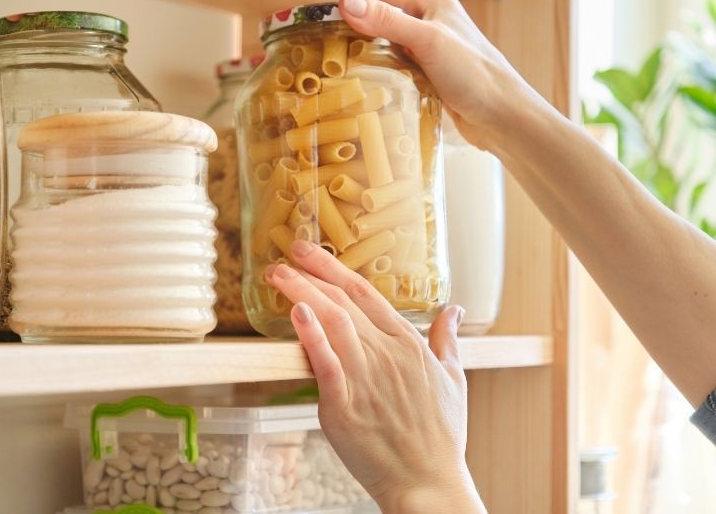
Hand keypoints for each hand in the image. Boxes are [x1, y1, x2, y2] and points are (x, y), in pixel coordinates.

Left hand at [265, 240, 485, 513]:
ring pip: (333, 322)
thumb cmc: (440, 435)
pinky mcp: (345, 405)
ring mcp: (366, 378)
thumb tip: (454, 309)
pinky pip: (326, 363)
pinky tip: (297, 312)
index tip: (311, 252)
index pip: (366, 294)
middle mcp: (386, 354)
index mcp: (408, 344)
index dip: (335, 269)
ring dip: (303, 293)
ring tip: (279, 274)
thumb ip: (448, 339)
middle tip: (286, 251)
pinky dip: (312, 335)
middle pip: (344, 301)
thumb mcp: (454, 379)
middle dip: (312, 272)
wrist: (427, 482)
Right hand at [339, 0, 542, 150]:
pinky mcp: (435, 80)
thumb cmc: (474, 75)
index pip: (385, 1)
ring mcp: (436, 55)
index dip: (357, 11)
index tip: (327, 24)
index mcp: (435, 6)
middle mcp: (435, 27)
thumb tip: (347, 2)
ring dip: (375, 63)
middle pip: (387, 27)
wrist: (502, 117)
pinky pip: (403, 74)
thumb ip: (387, 21)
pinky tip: (375, 90)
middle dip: (362, 39)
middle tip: (332, 54)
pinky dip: (388, 80)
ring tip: (347, 73)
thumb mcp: (426, 41)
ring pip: (394, 53)